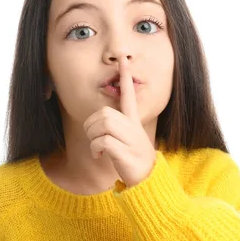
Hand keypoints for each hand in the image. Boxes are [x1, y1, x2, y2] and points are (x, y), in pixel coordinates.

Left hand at [83, 56, 156, 187]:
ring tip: (98, 149)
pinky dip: (96, 149)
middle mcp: (133, 128)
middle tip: (94, 140)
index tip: (123, 61)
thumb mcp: (127, 139)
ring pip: (102, 125)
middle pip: (104, 114)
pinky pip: (102, 142)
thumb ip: (116, 127)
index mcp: (133, 122)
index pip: (129, 96)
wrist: (148, 180)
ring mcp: (131, 140)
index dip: (125, 78)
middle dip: (91, 126)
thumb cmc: (132, 159)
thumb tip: (99, 120)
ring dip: (93, 138)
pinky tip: (100, 156)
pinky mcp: (126, 153)